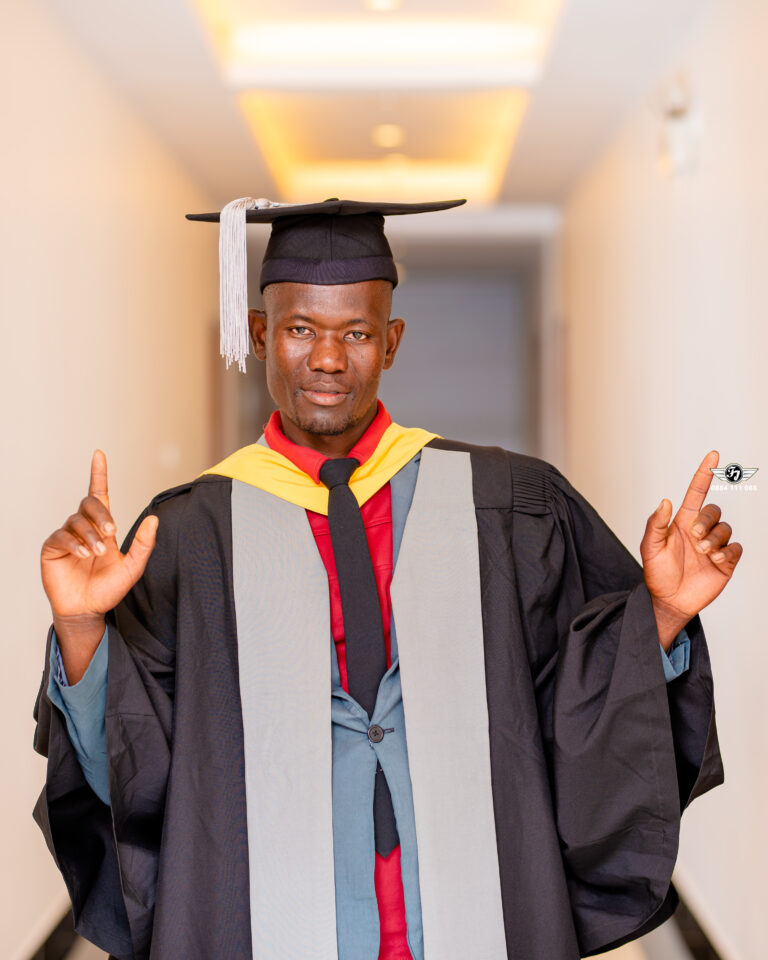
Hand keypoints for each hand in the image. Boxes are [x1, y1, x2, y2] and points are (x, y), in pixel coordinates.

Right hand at [41, 451, 156, 673]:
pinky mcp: (53, 548)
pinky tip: (83, 554)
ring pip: (76, 520)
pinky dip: (74, 543)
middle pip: (89, 504)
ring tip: (96, 553)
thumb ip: (144, 544)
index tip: (99, 454)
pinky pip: (61, 536)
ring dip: (90, 534)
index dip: (99, 474)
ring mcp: (67, 536)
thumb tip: (155, 520)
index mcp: (103, 528)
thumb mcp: (133, 566)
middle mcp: (84, 527)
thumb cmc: (109, 589)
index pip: (100, 494)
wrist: (88, 610)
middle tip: (111, 532)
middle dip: (101, 514)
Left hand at [640, 450, 742, 647]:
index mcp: (682, 522)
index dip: (704, 474)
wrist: (669, 601)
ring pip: (726, 528)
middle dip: (706, 521)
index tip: (712, 455)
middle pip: (714, 511)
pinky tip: (715, 561)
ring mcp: (714, 546)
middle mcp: (700, 531)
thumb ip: (656, 524)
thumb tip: (665, 501)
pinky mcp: (725, 562)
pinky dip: (727, 552)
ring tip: (703, 553)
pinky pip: (736, 548)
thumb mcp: (650, 548)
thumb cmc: (657, 574)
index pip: (696, 493)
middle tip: (694, 538)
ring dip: (715, 539)